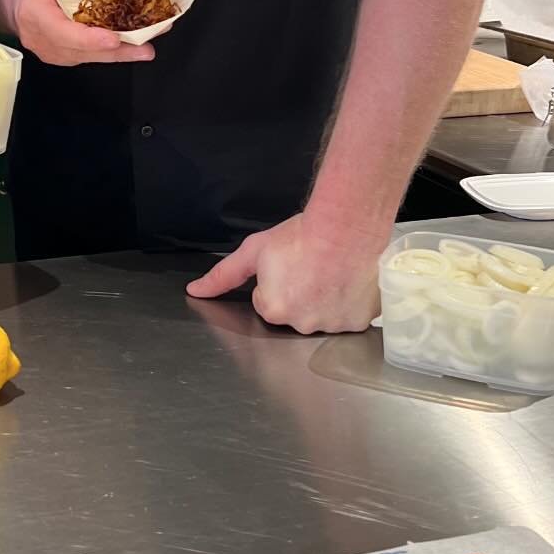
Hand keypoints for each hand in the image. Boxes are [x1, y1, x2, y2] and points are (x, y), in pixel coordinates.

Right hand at [0, 0, 154, 66]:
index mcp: (35, 11)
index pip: (63, 31)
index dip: (89, 39)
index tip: (114, 39)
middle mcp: (39, 38)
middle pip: (81, 51)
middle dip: (117, 51)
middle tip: (145, 49)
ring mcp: (47, 52)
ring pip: (86, 58)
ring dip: (118, 55)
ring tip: (145, 49)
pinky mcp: (58, 57)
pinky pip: (85, 58)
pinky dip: (107, 53)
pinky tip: (129, 47)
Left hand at [186, 209, 387, 333]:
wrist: (345, 227)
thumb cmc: (301, 236)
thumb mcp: (254, 251)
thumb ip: (223, 275)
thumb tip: (195, 291)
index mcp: (272, 309)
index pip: (267, 302)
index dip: (276, 281)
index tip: (288, 265)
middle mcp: (301, 325)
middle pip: (295, 313)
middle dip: (299, 294)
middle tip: (309, 267)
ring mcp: (331, 326)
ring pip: (323, 317)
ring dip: (324, 300)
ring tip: (330, 272)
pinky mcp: (358, 323)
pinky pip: (349, 318)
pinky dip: (348, 304)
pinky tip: (347, 280)